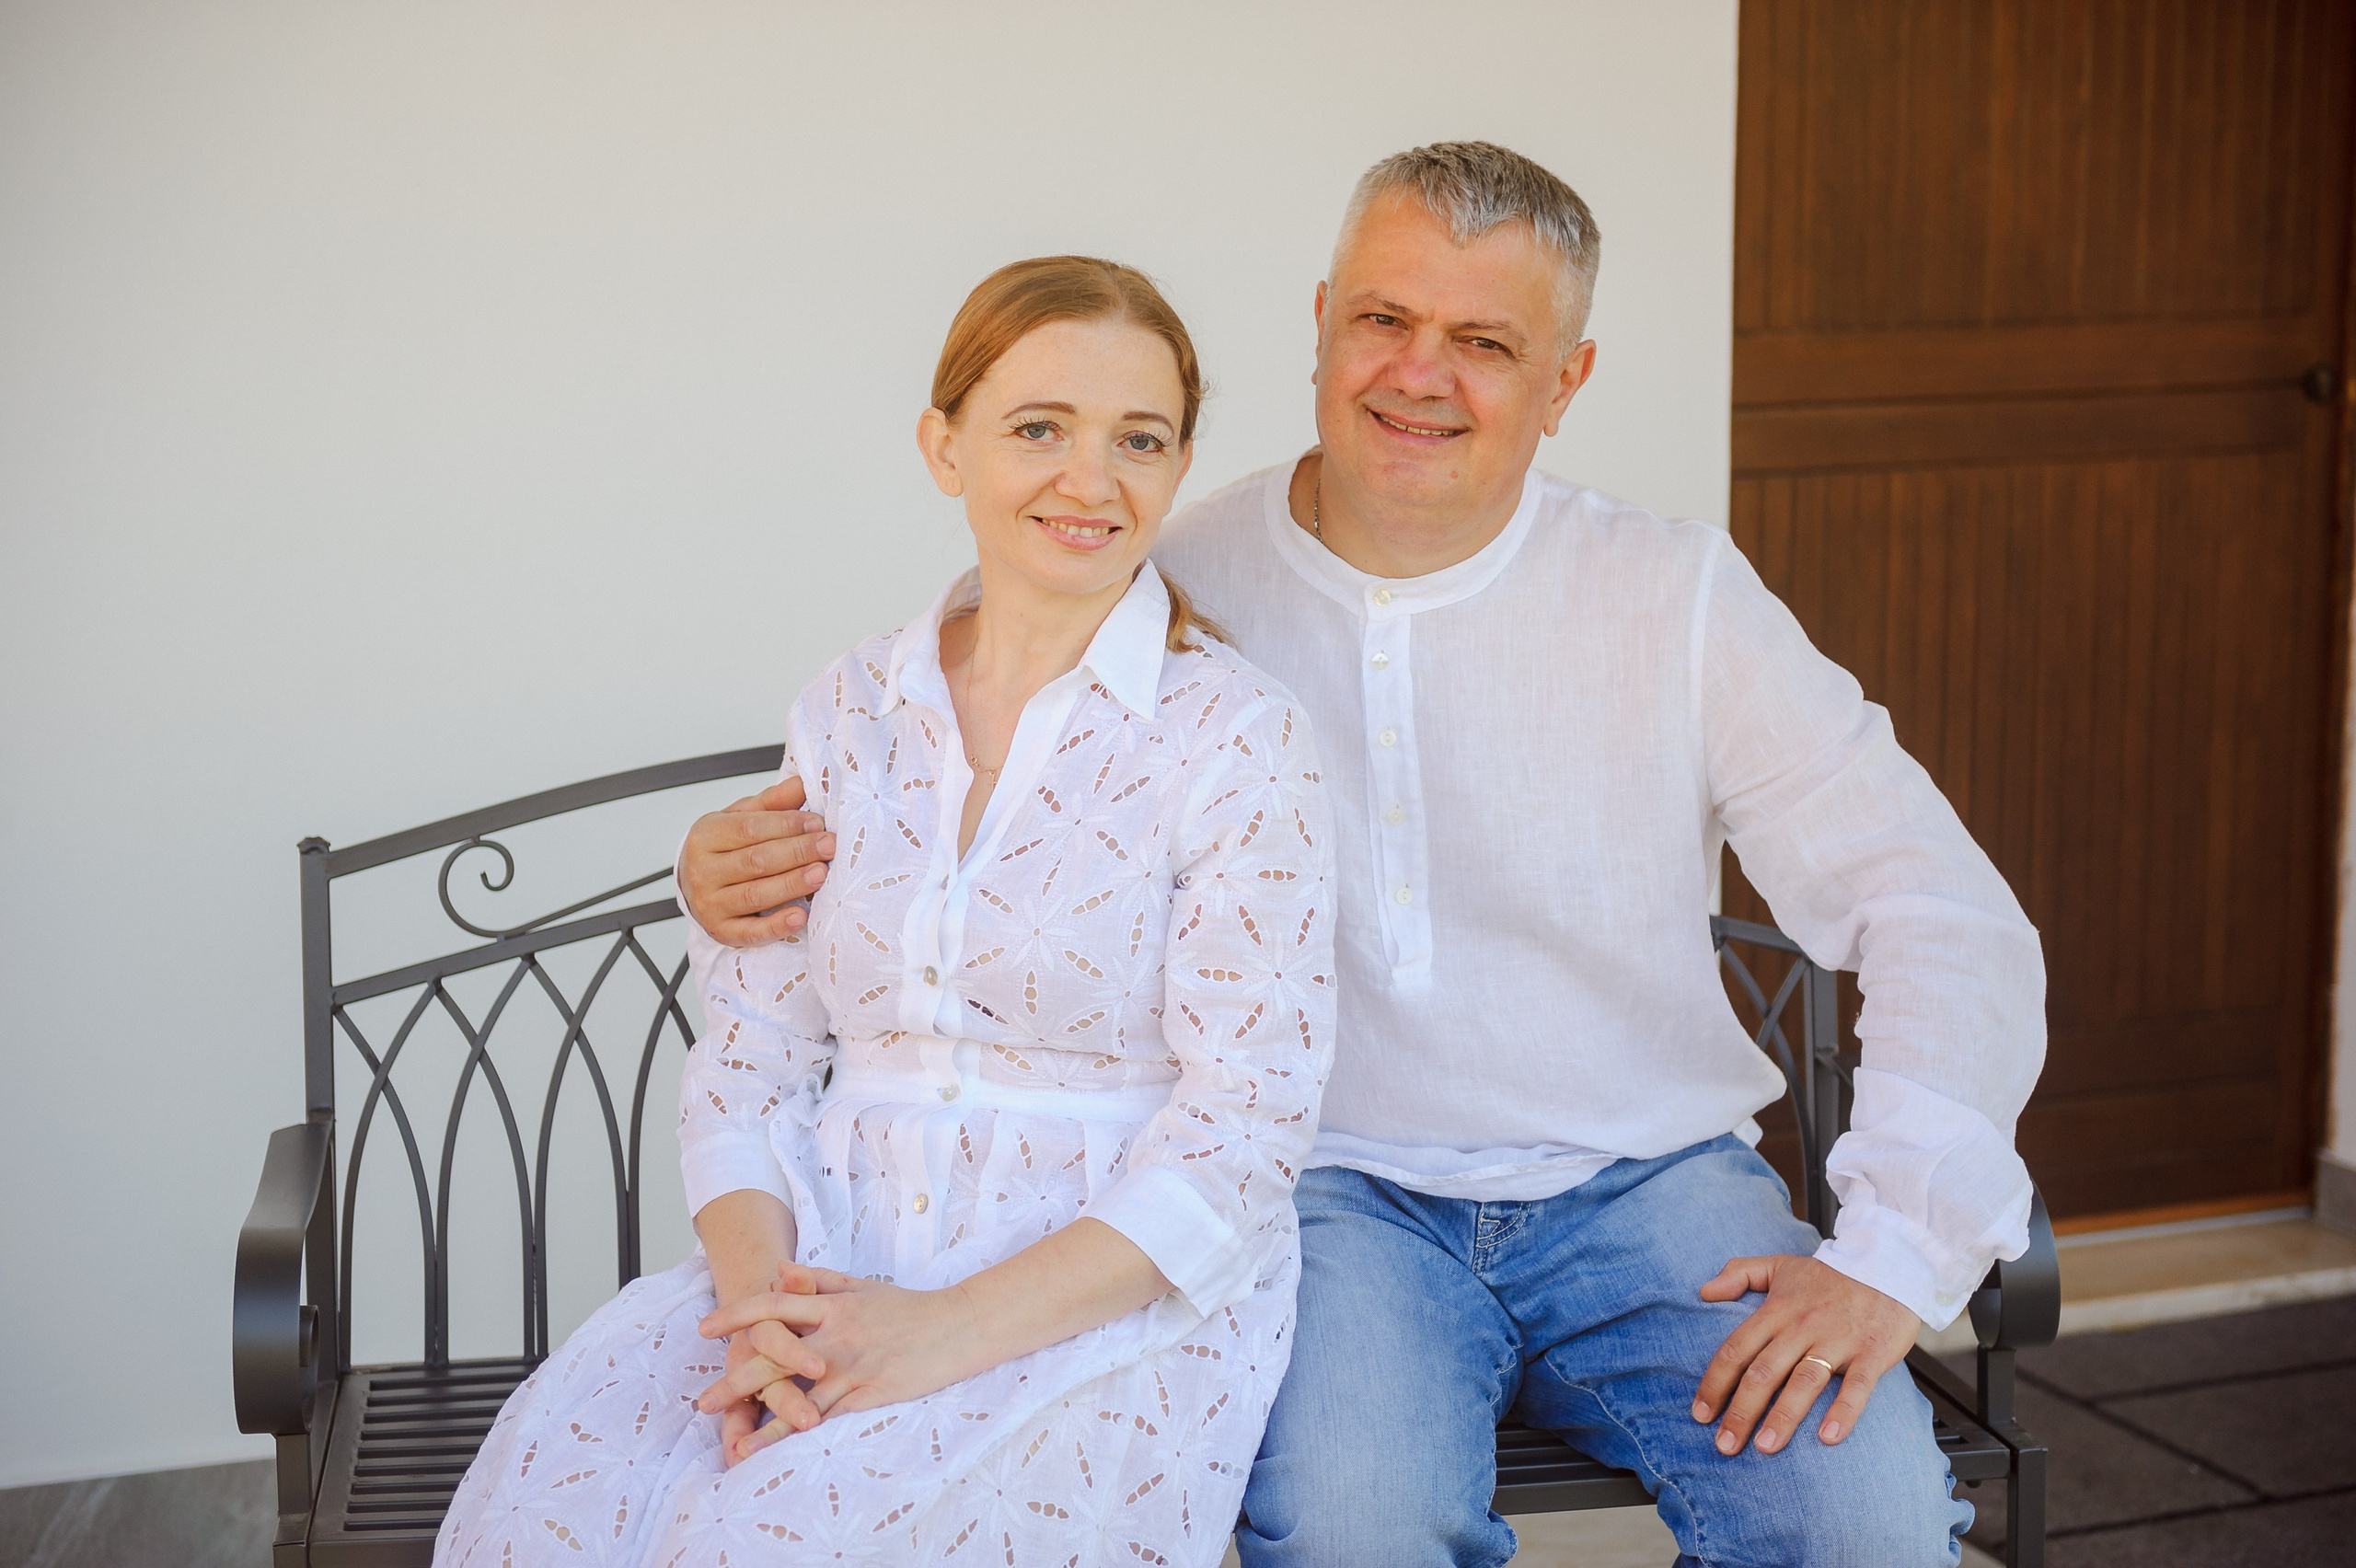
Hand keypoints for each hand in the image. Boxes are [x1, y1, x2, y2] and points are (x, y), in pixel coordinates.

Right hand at [680, 778, 835, 946]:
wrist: (694, 883)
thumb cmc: (724, 847)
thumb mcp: (739, 817)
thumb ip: (771, 802)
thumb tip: (801, 782)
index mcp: (706, 835)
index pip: (750, 828)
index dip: (787, 825)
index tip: (818, 822)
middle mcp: (702, 871)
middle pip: (755, 861)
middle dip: (797, 852)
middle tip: (829, 846)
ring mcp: (709, 904)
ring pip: (754, 895)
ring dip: (791, 885)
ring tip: (821, 874)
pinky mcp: (721, 931)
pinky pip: (750, 932)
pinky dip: (775, 927)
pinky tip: (799, 917)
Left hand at [698, 1267, 985, 1458]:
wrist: (958, 1325)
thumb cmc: (907, 1308)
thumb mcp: (861, 1286)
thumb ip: (818, 1280)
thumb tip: (778, 1270)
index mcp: (833, 1305)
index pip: (773, 1306)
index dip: (736, 1317)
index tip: (705, 1329)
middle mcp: (837, 1335)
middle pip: (776, 1357)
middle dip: (736, 1381)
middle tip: (704, 1402)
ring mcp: (854, 1367)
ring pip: (801, 1397)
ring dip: (765, 1424)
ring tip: (735, 1446)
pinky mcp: (872, 1394)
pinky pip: (832, 1418)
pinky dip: (806, 1436)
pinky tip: (785, 1451)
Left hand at [1691, 1253, 1919, 1456]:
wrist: (1889, 1263)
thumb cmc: (1830, 1274)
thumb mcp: (1780, 1265)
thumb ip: (1739, 1273)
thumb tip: (1703, 1292)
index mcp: (1777, 1310)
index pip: (1737, 1349)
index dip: (1715, 1382)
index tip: (1700, 1413)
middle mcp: (1803, 1327)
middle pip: (1763, 1373)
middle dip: (1740, 1411)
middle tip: (1725, 1445)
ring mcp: (1838, 1341)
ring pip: (1804, 1382)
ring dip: (1783, 1417)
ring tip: (1765, 1448)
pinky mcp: (1871, 1354)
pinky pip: (1856, 1387)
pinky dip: (1843, 1412)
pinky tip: (1827, 1438)